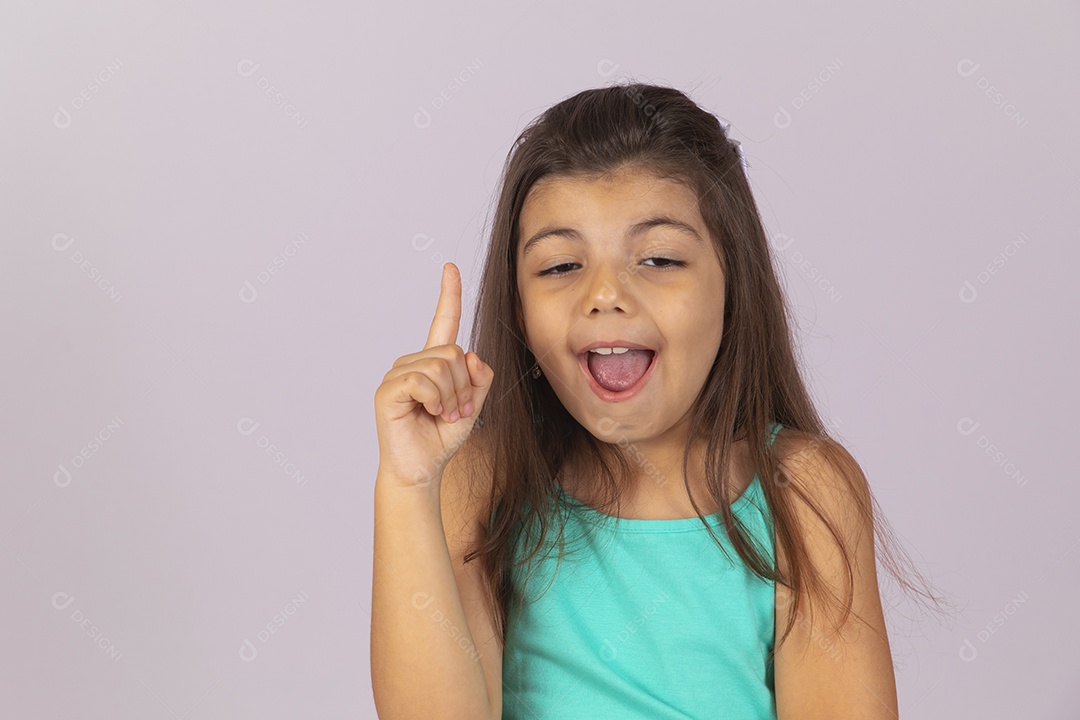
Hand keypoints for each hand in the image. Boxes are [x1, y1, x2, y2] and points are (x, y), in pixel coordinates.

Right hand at [374, 262, 494, 486]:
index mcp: (433, 362)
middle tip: (457, 411)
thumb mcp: (473, 405)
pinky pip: (423, 381)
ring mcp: (397, 374)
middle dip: (464, 386)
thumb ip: (480, 377)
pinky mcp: (388, 390)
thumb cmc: (442, 437)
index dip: (449, 295)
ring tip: (443, 415)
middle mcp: (413, 362)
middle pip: (453, 352)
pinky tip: (429, 413)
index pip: (443, 322)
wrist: (421, 469)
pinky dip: (435, 400)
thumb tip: (471, 354)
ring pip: (441, 367)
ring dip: (452, 397)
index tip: (450, 267)